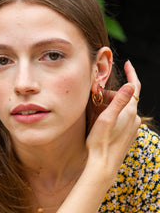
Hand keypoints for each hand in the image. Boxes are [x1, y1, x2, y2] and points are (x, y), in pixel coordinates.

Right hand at [86, 60, 140, 181]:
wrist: (103, 164)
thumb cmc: (101, 141)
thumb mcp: (107, 118)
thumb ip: (120, 101)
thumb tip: (130, 85)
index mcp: (129, 112)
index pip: (134, 87)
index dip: (131, 74)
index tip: (128, 64)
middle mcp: (134, 118)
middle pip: (123, 98)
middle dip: (110, 95)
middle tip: (94, 99)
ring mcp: (132, 127)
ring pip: (121, 108)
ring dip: (109, 105)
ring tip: (95, 111)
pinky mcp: (128, 133)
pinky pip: (122, 117)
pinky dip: (112, 113)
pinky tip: (101, 120)